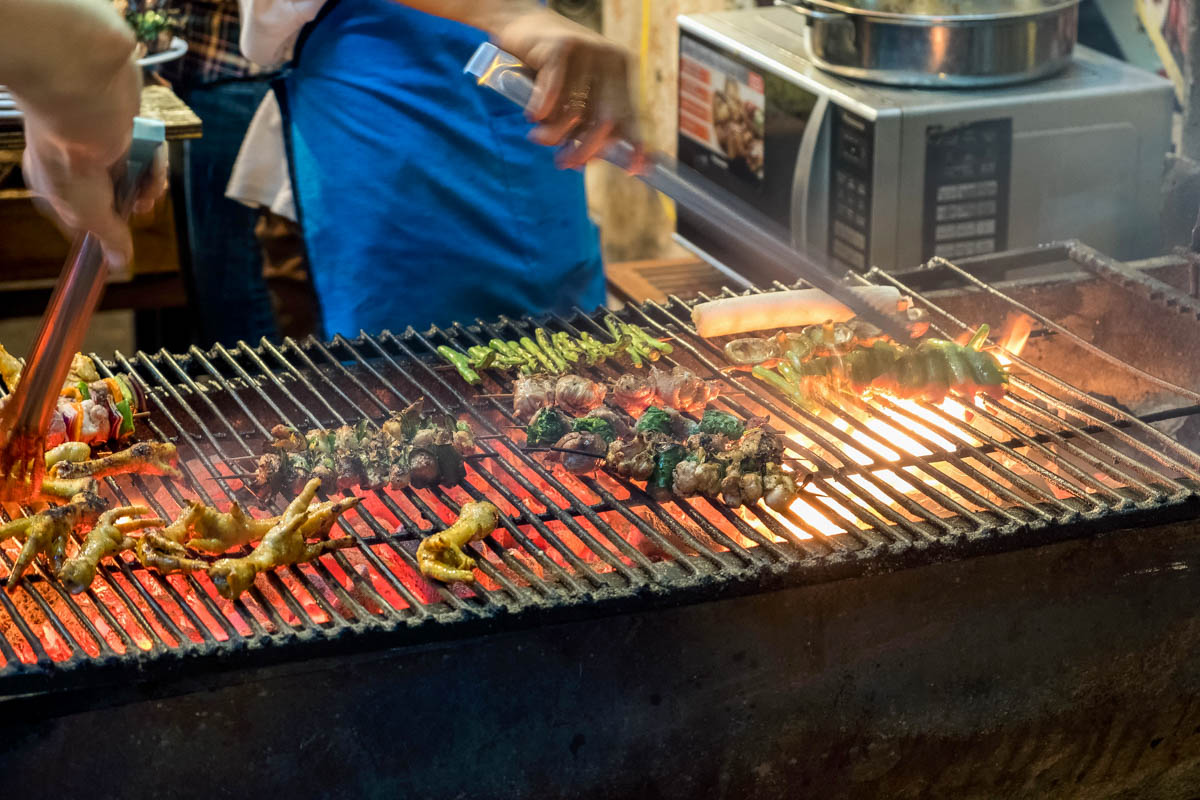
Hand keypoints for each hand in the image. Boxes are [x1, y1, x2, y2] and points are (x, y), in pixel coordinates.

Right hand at [21, 110, 165, 270]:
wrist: (83, 99)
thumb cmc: (72, 158)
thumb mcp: (88, 212)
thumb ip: (108, 236)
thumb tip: (118, 264)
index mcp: (55, 186)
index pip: (82, 216)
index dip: (105, 228)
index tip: (122, 242)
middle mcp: (76, 164)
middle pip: (116, 195)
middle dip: (134, 204)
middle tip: (140, 205)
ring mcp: (101, 144)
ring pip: (136, 175)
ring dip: (148, 184)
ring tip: (147, 184)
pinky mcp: (127, 127)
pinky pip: (149, 153)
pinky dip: (155, 162)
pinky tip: (153, 164)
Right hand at [493, 9, 637, 168]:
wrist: (520, 25)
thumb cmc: (549, 66)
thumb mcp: (575, 92)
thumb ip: (587, 120)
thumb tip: (591, 160)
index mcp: (621, 70)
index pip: (631, 114)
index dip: (634, 144)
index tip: (633, 168)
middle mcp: (610, 59)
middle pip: (607, 120)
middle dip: (585, 149)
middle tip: (564, 163)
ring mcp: (587, 51)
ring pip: (575, 113)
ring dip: (553, 134)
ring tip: (539, 136)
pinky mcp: (562, 48)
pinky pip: (553, 97)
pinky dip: (540, 113)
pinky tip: (532, 116)